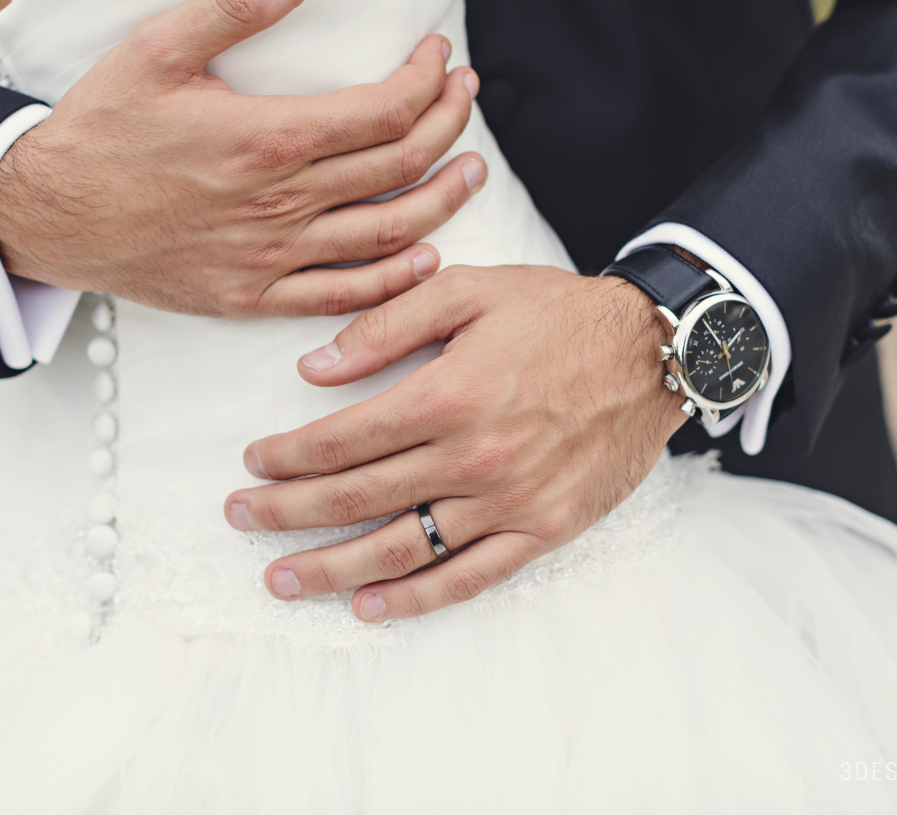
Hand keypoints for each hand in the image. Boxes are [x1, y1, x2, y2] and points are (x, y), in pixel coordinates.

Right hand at [0, 0, 485, 316]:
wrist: (48, 215)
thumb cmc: (102, 131)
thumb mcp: (156, 48)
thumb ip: (235, 6)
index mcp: (267, 138)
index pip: (385, 110)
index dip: (427, 81)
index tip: (439, 57)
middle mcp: (281, 203)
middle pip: (399, 166)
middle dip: (448, 125)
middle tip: (466, 97)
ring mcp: (271, 257)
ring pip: (387, 234)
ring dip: (442, 200)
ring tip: (472, 170)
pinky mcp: (253, 296)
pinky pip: (340, 295)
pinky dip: (392, 279)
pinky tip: (423, 257)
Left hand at [225, 266, 686, 619]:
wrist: (655, 352)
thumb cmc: (559, 314)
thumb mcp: (469, 290)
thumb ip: (387, 323)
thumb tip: (313, 369)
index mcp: (449, 394)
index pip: (344, 440)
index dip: (287, 457)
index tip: (252, 464)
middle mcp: (474, 456)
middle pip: (358, 498)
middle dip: (287, 513)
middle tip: (241, 518)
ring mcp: (510, 501)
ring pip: (402, 548)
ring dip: (333, 568)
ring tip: (282, 578)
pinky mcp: (543, 529)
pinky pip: (469, 576)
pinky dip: (416, 597)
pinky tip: (369, 606)